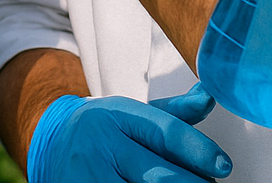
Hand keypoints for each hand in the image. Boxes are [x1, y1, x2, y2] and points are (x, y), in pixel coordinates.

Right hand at [28, 85, 232, 182]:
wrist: (48, 145)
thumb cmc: (101, 131)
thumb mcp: (132, 114)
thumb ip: (173, 112)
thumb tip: (209, 96)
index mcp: (116, 114)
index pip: (164, 132)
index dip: (198, 151)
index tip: (223, 166)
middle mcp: (100, 145)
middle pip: (159, 175)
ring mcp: (88, 176)